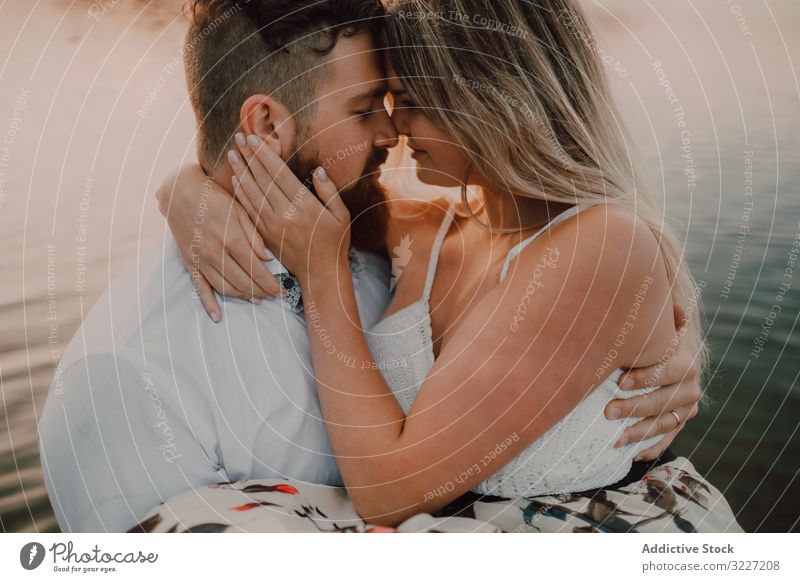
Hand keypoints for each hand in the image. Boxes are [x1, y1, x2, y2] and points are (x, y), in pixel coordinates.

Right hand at [157, 164, 282, 320]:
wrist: (180, 191)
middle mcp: (215, 252)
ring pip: (225, 287)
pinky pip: (199, 287)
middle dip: (261, 292)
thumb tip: (267, 259)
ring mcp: (200, 259)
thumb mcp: (239, 209)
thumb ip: (254, 235)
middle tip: (274, 297)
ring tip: (257, 300)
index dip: (270, 283)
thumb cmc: (215, 197)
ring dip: (242, 296)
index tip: (282, 291)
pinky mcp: (189, 262)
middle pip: (242, 281)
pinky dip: (208, 303)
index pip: (255, 269)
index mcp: (231, 238)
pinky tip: (217, 317)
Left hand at [227, 133, 350, 280]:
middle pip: (263, 179)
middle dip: (249, 157)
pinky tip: (234, 180)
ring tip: (231, 154)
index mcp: (304, 206)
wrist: (320, 275)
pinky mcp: (264, 235)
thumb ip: (329, 192)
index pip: (279, 174)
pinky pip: (249, 211)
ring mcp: (272, 225)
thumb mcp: (341, 216)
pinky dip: (241, 194)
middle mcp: (285, 214)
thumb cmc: (334, 243)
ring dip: (240, 172)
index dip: (265, 155)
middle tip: (237, 137)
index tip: (253, 139)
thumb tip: (318, 170)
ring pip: (252, 193)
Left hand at [605, 303, 701, 460]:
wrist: (670, 360)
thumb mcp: (657, 328)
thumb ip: (661, 318)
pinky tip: (631, 455)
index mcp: (686, 363)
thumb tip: (674, 305)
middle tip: (607, 411)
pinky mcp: (679, 425)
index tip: (620, 381)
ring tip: (614, 438)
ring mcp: (686, 409)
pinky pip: (667, 441)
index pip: (668, 371)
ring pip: (664, 424)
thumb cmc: (653, 341)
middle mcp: (690, 388)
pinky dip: (650, 448)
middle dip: (634, 408)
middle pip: (662, 401)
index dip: (646, 376)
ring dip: (638, 432)